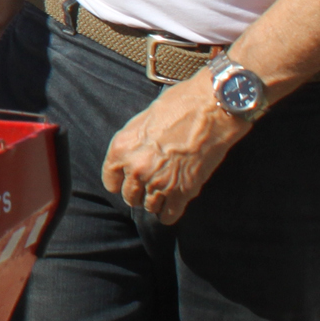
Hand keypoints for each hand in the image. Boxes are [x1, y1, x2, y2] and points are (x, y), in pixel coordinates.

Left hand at [101, 74, 246, 223]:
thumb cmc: (177, 106)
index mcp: (121, 149)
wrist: (210, 109)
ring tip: (161, 196)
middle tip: (147, 188)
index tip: (127, 182)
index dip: (119, 182)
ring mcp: (158, 182)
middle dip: (137, 193)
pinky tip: (171, 208)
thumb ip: (133, 144)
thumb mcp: (142, 121)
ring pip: (148, 206)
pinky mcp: (183, 191)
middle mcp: (135, 168)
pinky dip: (169, 214)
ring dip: (154, 202)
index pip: (110, 180)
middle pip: (129, 196)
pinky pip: (169, 214)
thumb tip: (133, 155)